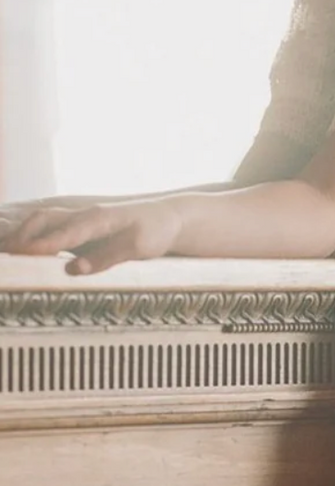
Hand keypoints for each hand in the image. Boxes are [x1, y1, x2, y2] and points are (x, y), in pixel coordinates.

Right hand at [0, 199, 183, 274]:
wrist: (168, 217)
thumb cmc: (155, 231)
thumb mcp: (139, 247)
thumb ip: (107, 258)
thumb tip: (74, 270)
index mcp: (99, 219)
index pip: (65, 233)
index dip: (42, 244)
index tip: (21, 255)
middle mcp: (85, 215)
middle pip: (44, 220)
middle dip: (20, 236)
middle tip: (4, 255)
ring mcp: (81, 220)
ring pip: (44, 221)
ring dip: (23, 234)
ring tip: (6, 253)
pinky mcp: (81, 228)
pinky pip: (51, 228)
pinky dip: (34, 237)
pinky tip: (24, 251)